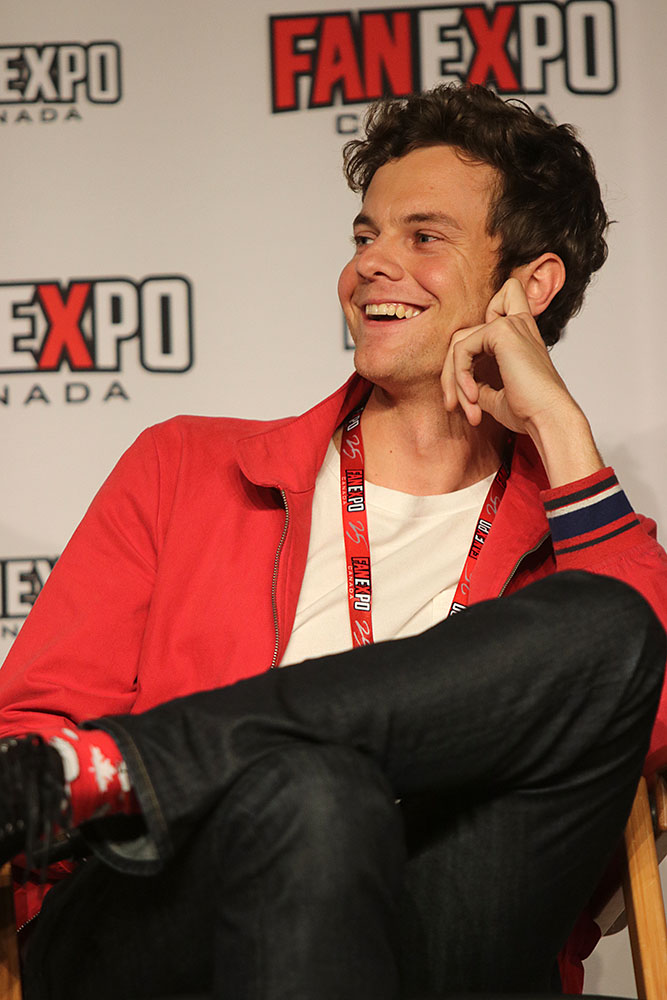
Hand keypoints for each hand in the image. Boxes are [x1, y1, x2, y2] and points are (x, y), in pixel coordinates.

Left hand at [441, 278, 603, 485]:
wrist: (549, 419)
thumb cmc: (530, 411)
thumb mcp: (495, 395)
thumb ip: (477, 382)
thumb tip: (459, 381)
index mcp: (521, 333)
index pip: (500, 301)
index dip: (479, 324)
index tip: (478, 365)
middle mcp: (517, 323)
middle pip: (464, 335)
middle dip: (452, 372)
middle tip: (453, 405)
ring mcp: (510, 325)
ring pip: (459, 343)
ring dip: (454, 380)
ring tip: (468, 408)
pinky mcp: (501, 332)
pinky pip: (461, 350)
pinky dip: (460, 377)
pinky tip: (473, 398)